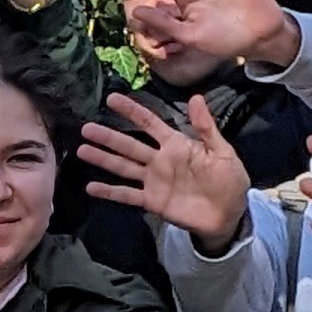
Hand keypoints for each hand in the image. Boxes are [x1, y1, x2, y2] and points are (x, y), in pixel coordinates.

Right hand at [78, 92, 250, 247]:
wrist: (229, 214)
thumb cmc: (229, 180)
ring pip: (123, 167)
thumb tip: (196, 96)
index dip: (132, 111)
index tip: (112, 99)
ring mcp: (153, 181)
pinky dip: (109, 191)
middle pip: (129, 145)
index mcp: (176, 144)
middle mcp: (159, 160)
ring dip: (103, 159)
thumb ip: (206, 127)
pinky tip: (91, 187)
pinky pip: (127, 195)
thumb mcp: (222, 151)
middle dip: (108, 136)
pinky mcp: (152, 201)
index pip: (149, 123)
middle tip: (87, 127)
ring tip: (82, 150)